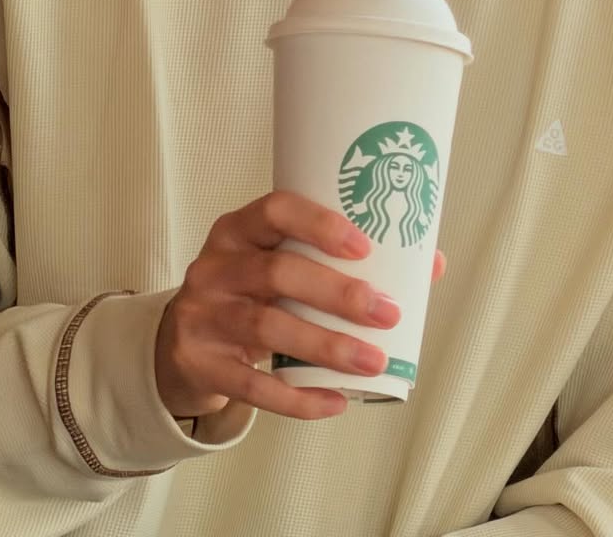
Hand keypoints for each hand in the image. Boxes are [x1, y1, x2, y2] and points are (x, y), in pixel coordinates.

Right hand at [154, 189, 443, 421]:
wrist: (181, 341)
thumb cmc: (252, 291)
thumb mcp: (279, 263)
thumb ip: (341, 259)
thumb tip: (431, 263)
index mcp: (239, 229)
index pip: (275, 210)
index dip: (319, 225)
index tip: (365, 247)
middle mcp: (215, 266)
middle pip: (277, 273)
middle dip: (338, 294)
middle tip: (387, 312)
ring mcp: (202, 315)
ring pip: (267, 327)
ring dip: (327, 346)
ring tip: (374, 361)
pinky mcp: (200, 363)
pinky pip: (251, 385)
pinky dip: (297, 398)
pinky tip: (334, 401)